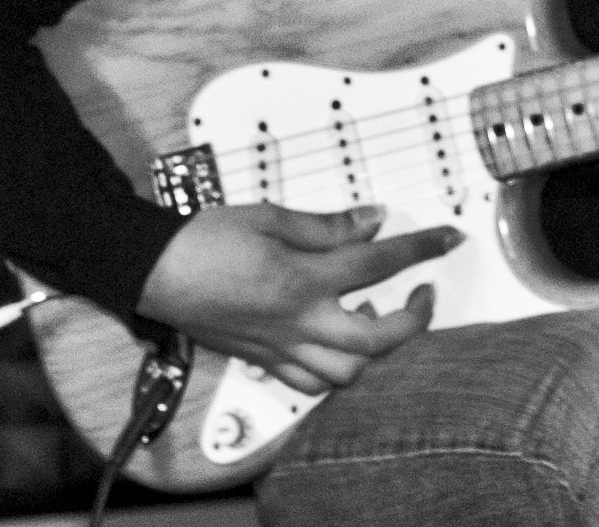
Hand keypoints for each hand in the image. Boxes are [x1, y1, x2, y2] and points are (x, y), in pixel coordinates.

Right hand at [136, 201, 460, 393]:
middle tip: (423, 292)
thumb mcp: (272, 216)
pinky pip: (308, 383)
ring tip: (378, 318)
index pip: (380, 263)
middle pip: (378, 338)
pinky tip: (337, 343)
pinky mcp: (262, 360)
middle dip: (414, 318)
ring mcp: (280, 348)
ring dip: (375, 351)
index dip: (422, 248)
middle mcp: (298, 322)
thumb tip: (373, 221)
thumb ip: (329, 225)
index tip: (447, 238)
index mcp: (304, 279)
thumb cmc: (203, 240)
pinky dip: (333, 370)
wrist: (151, 270)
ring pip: (346, 374)